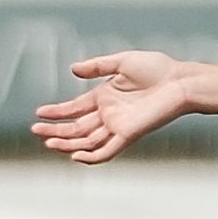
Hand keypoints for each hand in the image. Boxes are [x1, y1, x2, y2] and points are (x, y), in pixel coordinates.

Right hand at [30, 52, 190, 162]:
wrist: (181, 81)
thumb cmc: (158, 69)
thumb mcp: (122, 62)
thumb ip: (97, 66)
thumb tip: (73, 70)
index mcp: (105, 96)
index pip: (75, 108)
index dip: (57, 112)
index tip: (39, 113)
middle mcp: (110, 113)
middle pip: (77, 127)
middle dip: (56, 130)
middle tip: (36, 130)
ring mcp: (118, 124)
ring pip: (88, 140)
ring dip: (67, 143)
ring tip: (48, 142)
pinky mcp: (129, 133)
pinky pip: (108, 150)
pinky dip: (92, 156)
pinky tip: (75, 156)